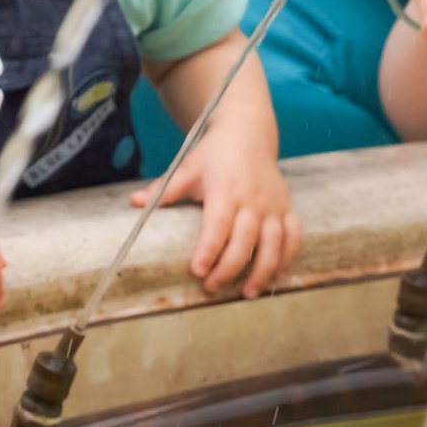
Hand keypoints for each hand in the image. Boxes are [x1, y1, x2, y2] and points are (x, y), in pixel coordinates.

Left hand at [130, 125, 298, 297]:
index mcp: (226, 191)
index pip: (218, 226)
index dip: (209, 250)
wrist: (247, 132)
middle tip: (212, 288)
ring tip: (247, 294)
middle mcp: (253, 201)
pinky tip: (276, 277)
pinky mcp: (287, 207)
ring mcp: (273, 206)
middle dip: (229, 268)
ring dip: (263, 271)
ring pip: (274, 244)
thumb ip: (164, 189)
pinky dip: (288, 258)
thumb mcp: (187, 167)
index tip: (197, 271)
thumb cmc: (214, 154)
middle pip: (245, 241)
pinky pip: (294, 236)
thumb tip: (133, 203)